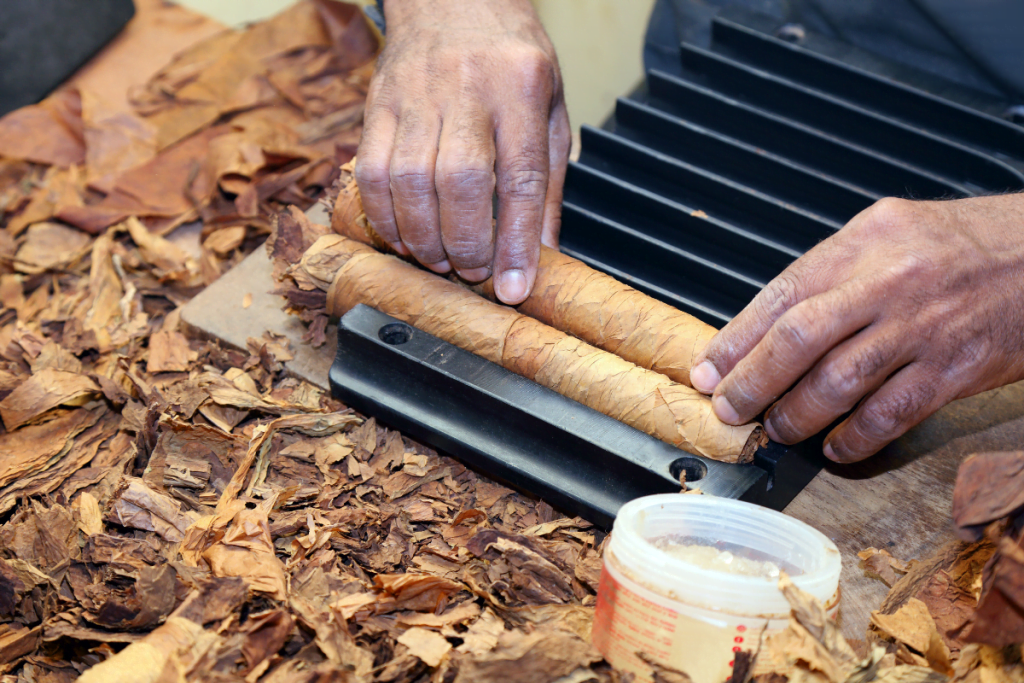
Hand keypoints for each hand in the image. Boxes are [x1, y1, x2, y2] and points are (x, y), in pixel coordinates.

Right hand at [354, 0, 569, 303]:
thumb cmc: (508, 59)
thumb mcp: (548, 111)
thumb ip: (545, 185)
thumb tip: (542, 256)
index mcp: (521, 87)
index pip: (522, 176)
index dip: (517, 241)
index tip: (514, 287)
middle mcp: (468, 87)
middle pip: (460, 180)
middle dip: (465, 241)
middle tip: (472, 270)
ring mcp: (416, 94)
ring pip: (409, 180)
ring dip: (422, 236)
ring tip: (439, 258)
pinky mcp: (377, 104)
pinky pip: (370, 171)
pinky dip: (385, 216)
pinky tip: (402, 235)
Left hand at [689, 194, 1023, 462]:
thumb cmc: (964, 244)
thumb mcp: (889, 232)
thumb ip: (831, 273)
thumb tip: (766, 327)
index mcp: (863, 243)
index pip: (781, 296)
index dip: (735, 340)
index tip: (708, 371)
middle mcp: (888, 282)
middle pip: (799, 339)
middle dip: (752, 382)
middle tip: (728, 408)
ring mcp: (922, 328)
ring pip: (838, 382)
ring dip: (796, 415)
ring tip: (776, 429)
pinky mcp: (954, 370)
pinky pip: (890, 415)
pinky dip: (855, 439)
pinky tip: (835, 447)